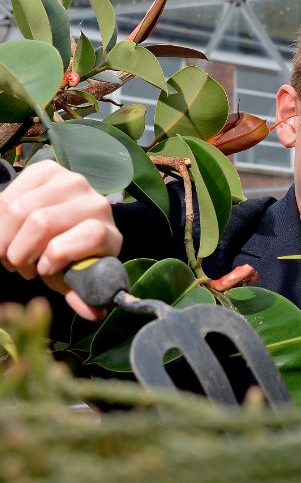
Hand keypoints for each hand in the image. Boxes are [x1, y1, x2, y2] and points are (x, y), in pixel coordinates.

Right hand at [0, 161, 122, 319]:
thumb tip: (94, 313)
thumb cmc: (72, 256)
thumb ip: (83, 295)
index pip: (90, 235)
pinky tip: (7, 233)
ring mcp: (71, 181)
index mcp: (109, 231)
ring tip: (10, 253)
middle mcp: (95, 201)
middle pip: (42, 222)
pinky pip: (9, 195)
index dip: (59, 255)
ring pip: (19, 209)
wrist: (69, 222)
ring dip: (4, 239)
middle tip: (18, 266)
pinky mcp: (47, 169)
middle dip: (19, 252)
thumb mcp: (76, 278)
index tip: (42, 270)